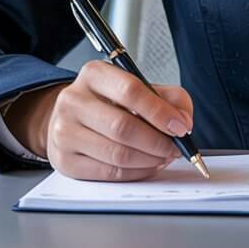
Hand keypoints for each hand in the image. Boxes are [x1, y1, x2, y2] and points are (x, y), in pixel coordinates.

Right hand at [3, 60, 193, 180]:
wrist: (71, 117)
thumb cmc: (109, 101)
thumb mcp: (138, 86)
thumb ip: (168, 97)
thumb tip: (184, 121)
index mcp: (94, 74)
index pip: (130, 91)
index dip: (159, 111)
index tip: (180, 127)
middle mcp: (73, 101)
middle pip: (123, 127)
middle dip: (157, 142)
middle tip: (176, 148)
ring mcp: (64, 132)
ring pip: (117, 154)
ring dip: (149, 160)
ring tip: (164, 157)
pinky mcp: (64, 161)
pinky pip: (108, 173)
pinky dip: (135, 173)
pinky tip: (147, 166)